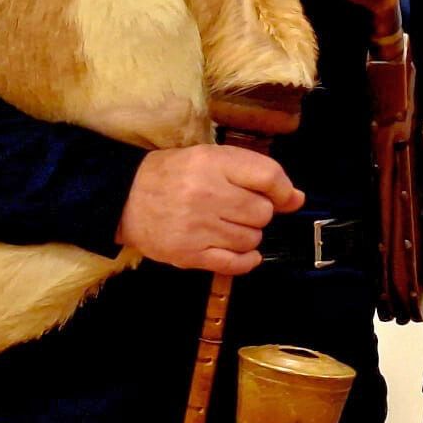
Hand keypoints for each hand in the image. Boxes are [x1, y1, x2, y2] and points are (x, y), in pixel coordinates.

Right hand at [113, 144, 302, 272]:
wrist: (125, 198)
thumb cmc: (174, 174)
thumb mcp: (210, 158)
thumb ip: (254, 173)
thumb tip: (297, 199)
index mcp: (211, 163)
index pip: (268, 176)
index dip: (284, 190)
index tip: (284, 197)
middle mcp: (205, 194)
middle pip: (263, 212)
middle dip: (259, 212)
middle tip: (240, 209)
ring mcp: (196, 227)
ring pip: (252, 239)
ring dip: (249, 235)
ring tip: (229, 225)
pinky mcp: (189, 255)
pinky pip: (235, 263)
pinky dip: (245, 259)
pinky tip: (238, 250)